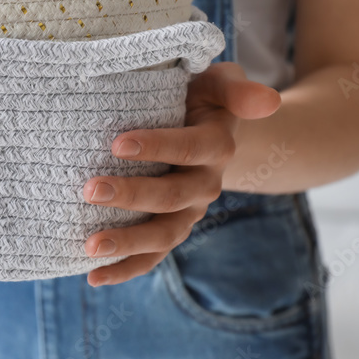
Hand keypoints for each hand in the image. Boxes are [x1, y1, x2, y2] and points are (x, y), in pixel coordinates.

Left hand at [82, 62, 280, 286]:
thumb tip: (268, 100)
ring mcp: (189, 212)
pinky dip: (125, 269)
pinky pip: (152, 256)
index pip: (189, 148)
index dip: (156, 147)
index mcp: (216, 146)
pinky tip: (94, 276)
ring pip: (163, 234)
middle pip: (171, 196)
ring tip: (90, 245)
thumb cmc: (201, 97)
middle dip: (131, 196)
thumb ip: (236, 88)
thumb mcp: (220, 82)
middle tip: (90, 190)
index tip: (117, 144)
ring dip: (127, 241)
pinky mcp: (171, 229)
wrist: (205, 127)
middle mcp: (206, 184)